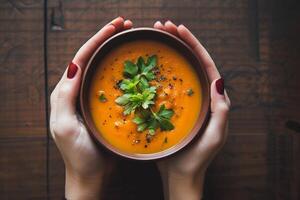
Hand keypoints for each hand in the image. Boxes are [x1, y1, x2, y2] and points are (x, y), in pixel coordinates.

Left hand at [49, 17, 132, 199]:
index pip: (81, 57)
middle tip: (126, 25)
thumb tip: (74, 65)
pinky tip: (138, 68)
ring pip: (105, 69)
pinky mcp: (108, 107)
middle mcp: (79, 91)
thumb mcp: (65, 126)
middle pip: (94, 58)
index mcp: (67, 92)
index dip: (98, 39)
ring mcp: (95, 99)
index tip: (115, 27)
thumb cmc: (78, 155)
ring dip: (117, 52)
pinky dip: (126, 73)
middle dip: (109, 39)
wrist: (92, 176)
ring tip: (132, 39)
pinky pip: (117, 85)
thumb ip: (65, 96)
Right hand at [153, 21, 230, 199]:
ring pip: (178, 71)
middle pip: (191, 62)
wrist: (181, 174)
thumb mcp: (216, 135)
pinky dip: (157, 72)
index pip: (205, 64)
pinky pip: (165, 85)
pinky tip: (146, 65)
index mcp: (212, 98)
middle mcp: (199, 95)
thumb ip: (221, 110)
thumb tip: (218, 80)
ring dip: (168, 52)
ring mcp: (184, 100)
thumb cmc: (199, 157)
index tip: (179, 30)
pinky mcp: (170, 107)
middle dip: (179, 42)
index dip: (193, 45)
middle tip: (162, 26)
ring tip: (155, 38)